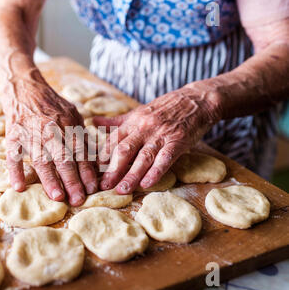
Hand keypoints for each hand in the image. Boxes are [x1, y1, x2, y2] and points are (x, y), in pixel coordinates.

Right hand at [0, 70, 97, 205]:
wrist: (24, 88)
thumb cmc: (52, 106)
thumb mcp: (72, 115)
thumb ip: (81, 136)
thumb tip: (93, 161)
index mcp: (67, 124)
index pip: (79, 152)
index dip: (86, 171)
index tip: (92, 189)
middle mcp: (49, 129)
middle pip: (63, 158)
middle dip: (72, 180)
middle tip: (78, 199)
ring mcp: (29, 133)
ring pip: (41, 159)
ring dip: (49, 179)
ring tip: (58, 197)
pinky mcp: (12, 136)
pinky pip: (13, 155)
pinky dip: (15, 171)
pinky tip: (19, 187)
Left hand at [94, 86, 221, 193]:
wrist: (196, 100)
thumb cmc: (164, 108)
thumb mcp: (138, 112)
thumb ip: (116, 121)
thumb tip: (93, 121)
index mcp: (132, 122)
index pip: (113, 141)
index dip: (102, 157)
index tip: (93, 172)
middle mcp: (144, 128)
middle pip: (124, 151)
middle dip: (113, 170)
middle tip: (103, 186)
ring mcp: (161, 135)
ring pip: (143, 157)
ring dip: (131, 175)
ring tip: (122, 190)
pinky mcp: (178, 141)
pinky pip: (165, 158)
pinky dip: (156, 172)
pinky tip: (147, 184)